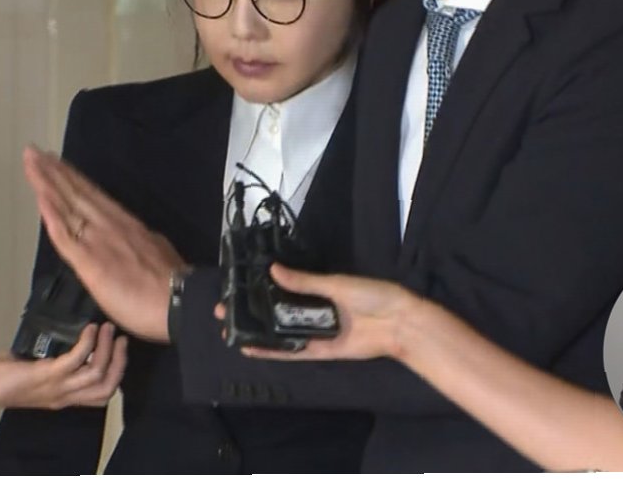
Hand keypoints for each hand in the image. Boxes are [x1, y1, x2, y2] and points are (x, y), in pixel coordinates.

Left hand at [0, 323, 126, 413]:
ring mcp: (56, 387)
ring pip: (97, 374)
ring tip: (107, 328)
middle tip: (121, 338)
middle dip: (119, 362)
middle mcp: (63, 395)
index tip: (118, 350)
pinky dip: (87, 342)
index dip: (116, 373)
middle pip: (107, 388)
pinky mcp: (45, 374)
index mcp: (61, 396)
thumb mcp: (30, 371)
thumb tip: (54, 336)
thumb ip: (46, 360)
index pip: (101, 394)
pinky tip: (88, 329)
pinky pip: (77, 359)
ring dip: (107, 348)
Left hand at [22, 146, 185, 342]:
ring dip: (47, 183)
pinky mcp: (88, 260)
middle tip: (34, 153)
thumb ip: (136, 242)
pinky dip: (51, 214)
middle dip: (53, 172)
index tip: (57, 162)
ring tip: (32, 163)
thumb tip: (130, 240)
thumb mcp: (154, 250)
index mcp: (123, 223)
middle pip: (75, 193)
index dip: (73, 178)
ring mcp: (97, 240)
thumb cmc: (168, 286)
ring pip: (66, 206)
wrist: (177, 301)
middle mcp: (108, 225)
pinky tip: (40, 197)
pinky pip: (64, 235)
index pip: (92, 195)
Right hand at [235, 263, 420, 361]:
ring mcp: (315, 332)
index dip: (259, 290)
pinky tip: (252, 348)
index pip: (282, 289)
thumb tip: (272, 270)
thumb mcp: (335, 284)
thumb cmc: (371, 295)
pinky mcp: (320, 351)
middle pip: (275, 313)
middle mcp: (313, 311)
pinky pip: (292, 352)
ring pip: (279, 334)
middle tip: (223, 311)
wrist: (399, 323)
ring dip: (256, 333)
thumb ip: (304, 282)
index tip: (235, 288)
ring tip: (230, 330)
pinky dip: (272, 351)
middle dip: (250, 312)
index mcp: (318, 291)